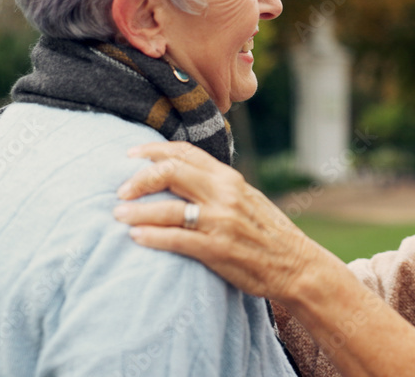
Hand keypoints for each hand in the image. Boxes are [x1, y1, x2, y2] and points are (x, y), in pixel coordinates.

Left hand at [112, 141, 319, 300]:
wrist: (296, 265)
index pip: (185, 153)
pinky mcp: (217, 249)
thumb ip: (218, 187)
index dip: (153, 150)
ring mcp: (221, 221)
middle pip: (171, 172)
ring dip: (136, 212)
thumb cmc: (269, 234)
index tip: (130, 155)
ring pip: (168, 208)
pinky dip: (151, 237)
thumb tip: (185, 177)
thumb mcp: (248, 199)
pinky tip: (135, 238)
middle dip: (138, 179)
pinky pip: (176, 239)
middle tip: (120, 191)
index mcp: (230, 179)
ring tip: (118, 215)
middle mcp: (224, 194)